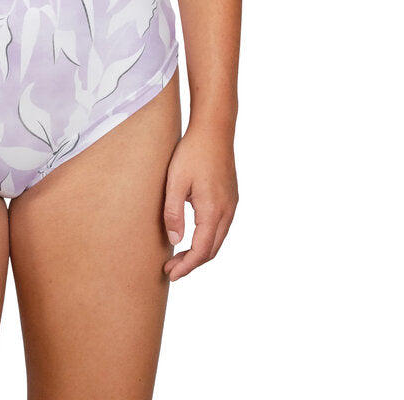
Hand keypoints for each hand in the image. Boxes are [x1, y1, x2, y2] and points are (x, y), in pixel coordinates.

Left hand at [162, 122, 237, 281]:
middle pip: (212, 249)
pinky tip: (193, 235)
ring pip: (218, 239)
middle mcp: (227, 211)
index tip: (171, 274)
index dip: (187, 266)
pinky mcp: (231, 196)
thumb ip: (173, 212)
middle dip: (192, 263)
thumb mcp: (175, 181)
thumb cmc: (192, 152)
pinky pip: (221, 226)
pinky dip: (208, 238)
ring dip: (200, 251)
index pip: (202, 250)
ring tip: (179, 256)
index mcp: (213, 210)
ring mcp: (232, 204)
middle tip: (171, 268)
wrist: (214, 129)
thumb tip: (175, 240)